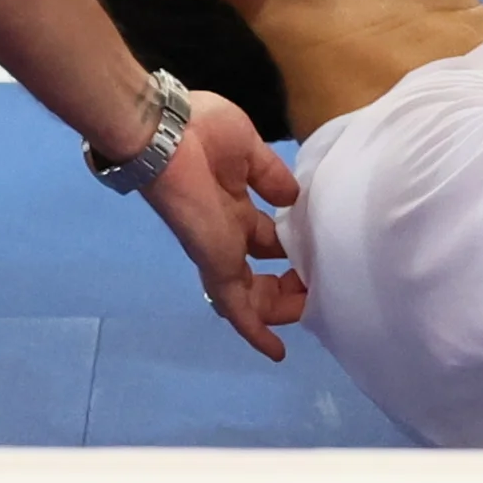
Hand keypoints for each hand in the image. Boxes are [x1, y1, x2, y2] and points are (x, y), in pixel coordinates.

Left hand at [141, 91, 311, 360]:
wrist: (163, 133)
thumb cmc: (201, 131)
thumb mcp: (248, 148)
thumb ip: (271, 175)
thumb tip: (293, 198)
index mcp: (235, 205)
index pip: (267, 238)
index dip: (291, 248)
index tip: (318, 253)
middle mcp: (228, 233)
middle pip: (261, 272)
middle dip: (289, 284)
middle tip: (319, 286)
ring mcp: (220, 251)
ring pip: (252, 297)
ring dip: (280, 308)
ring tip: (311, 312)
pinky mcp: (215, 263)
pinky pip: (235, 306)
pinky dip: (254, 330)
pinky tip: (275, 351)